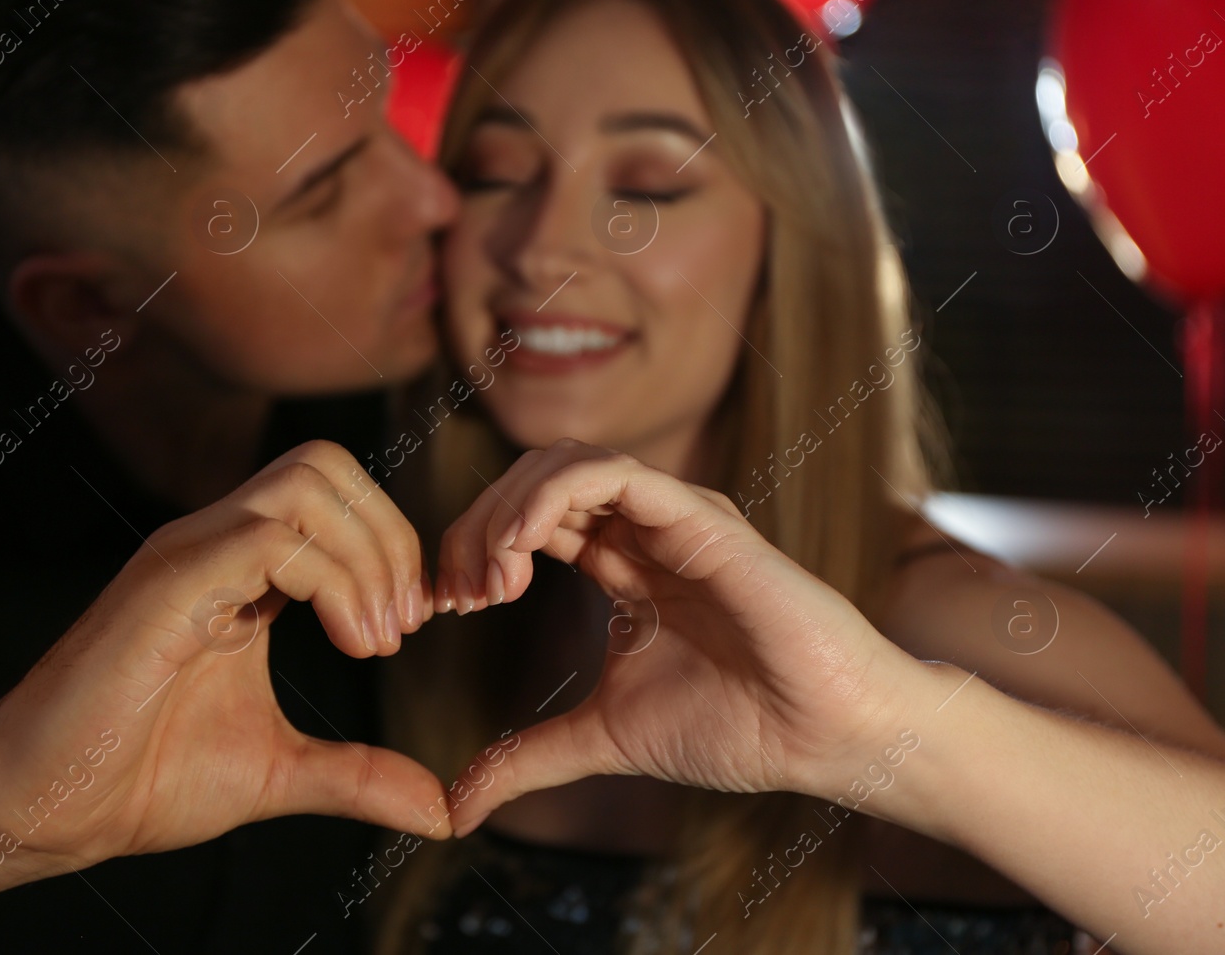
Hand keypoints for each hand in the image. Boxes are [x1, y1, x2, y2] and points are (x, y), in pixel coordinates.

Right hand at [0, 440, 445, 882]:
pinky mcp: (168, 584)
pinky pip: (271, 537)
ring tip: (377, 637)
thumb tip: (440, 809)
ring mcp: (188, 555)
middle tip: (403, 624)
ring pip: (305, 483)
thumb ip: (360, 776)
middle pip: (326, 465)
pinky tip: (348, 641)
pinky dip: (333, 579)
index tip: (413, 623)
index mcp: (238, 569)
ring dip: (367, 553)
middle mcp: (212, 543)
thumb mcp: (281, 772)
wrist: (46, 808)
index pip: (335, 496)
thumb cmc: (141, 780)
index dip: (393, 544)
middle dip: (390, 535)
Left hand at [436, 439, 927, 835]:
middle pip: (532, 482)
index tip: (447, 607)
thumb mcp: (602, 738)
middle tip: (457, 594)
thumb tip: (458, 805)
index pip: (527, 521)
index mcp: (622, 562)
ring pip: (564, 463)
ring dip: (507, 511)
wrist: (822, 737)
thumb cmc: (737, 727)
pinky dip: (550, 499)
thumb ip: (528, 758)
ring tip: (490, 579)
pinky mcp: (700, 517)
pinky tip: (521, 553)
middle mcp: (644, 529)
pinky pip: (611, 474)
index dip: (475, 549)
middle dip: (478, 527)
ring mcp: (672, 517)